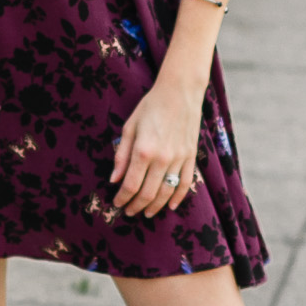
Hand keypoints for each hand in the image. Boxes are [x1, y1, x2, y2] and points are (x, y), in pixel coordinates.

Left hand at [110, 72, 203, 217]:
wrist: (180, 92)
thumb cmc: (150, 107)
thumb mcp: (129, 127)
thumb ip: (121, 155)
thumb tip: (114, 179)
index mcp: (143, 151)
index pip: (131, 185)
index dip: (122, 199)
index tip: (117, 203)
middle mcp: (162, 159)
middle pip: (148, 194)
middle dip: (136, 206)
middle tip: (129, 212)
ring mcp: (179, 159)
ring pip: (166, 193)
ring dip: (155, 206)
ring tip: (146, 213)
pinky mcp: (191, 157)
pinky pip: (186, 184)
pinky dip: (178, 198)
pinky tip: (170, 206)